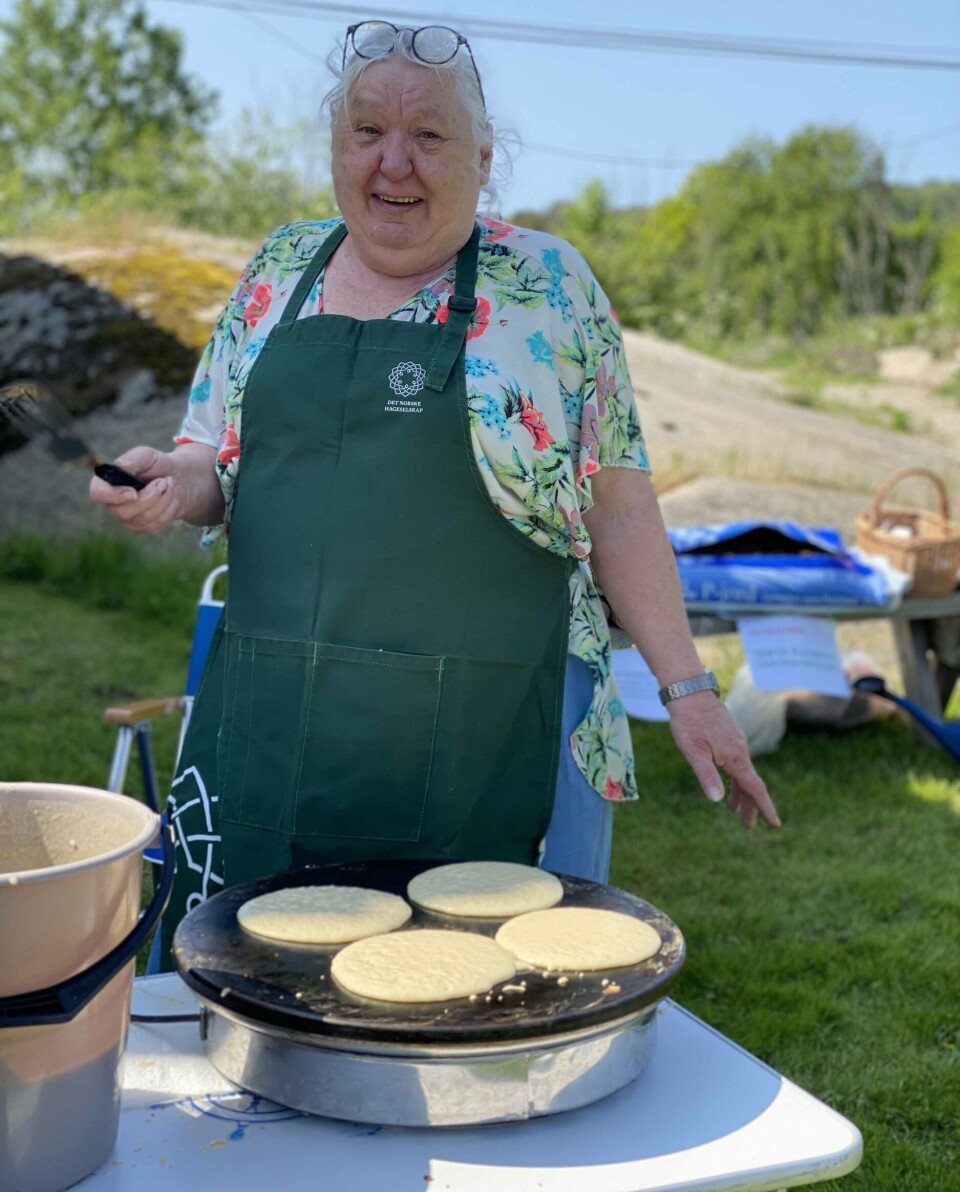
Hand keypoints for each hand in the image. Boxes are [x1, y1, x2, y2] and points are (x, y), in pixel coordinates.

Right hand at [88, 445, 180, 533]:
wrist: (177, 479)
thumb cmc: (156, 465)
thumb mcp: (146, 456)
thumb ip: (132, 460)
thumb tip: (120, 467)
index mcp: (106, 484)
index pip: (98, 493)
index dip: (113, 495)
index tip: (133, 492)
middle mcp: (113, 505)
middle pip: (125, 511)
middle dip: (150, 495)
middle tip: (163, 481)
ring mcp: (128, 519)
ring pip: (145, 517)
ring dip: (164, 498)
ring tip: (168, 484)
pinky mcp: (144, 528)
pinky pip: (158, 522)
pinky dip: (169, 506)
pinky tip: (170, 496)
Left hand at [667, 690, 780, 828]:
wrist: (689, 692)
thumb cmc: (689, 722)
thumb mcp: (694, 752)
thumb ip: (706, 775)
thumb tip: (717, 800)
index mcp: (735, 758)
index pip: (755, 788)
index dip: (765, 807)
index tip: (775, 824)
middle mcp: (740, 751)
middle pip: (750, 784)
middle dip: (750, 806)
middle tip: (747, 826)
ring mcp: (735, 743)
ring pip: (742, 773)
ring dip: (740, 793)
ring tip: (733, 810)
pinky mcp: (729, 737)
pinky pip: (737, 762)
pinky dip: (735, 778)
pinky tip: (727, 782)